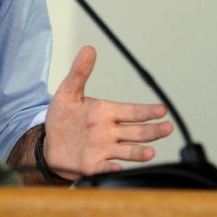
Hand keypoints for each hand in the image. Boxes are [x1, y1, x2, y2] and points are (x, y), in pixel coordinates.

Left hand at [44, 45, 172, 178]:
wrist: (49, 143)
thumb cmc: (62, 117)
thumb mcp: (68, 92)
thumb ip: (79, 72)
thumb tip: (89, 48)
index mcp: (106, 113)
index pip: (131, 111)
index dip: (146, 110)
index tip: (161, 110)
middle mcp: (109, 132)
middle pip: (136, 132)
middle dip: (153, 131)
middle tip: (167, 128)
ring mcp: (103, 150)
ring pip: (127, 151)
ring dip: (138, 152)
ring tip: (150, 152)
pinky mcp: (93, 166)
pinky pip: (105, 168)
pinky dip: (113, 168)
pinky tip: (119, 167)